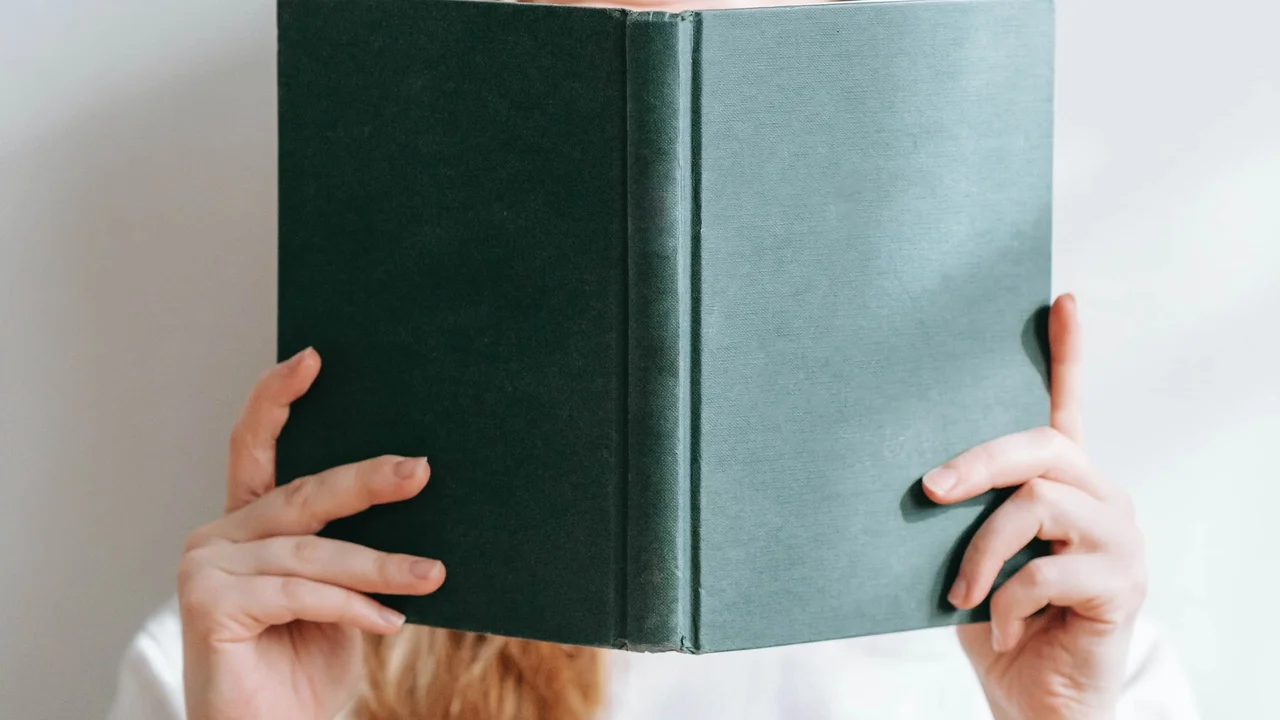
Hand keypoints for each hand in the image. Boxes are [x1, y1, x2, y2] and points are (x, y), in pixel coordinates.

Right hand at [177, 348, 444, 719]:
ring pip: (311, 552)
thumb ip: (349, 548)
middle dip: (368, 481)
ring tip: (431, 574)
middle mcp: (217, 537)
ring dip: (380, 566)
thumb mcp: (339, 595)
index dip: (278, 398)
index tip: (313, 357)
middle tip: (421, 470)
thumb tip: (414, 487)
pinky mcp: (208, 605)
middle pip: (302, 495)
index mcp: (246, 526)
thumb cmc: (306, 667)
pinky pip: (300, 592)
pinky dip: (351, 607)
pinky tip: (388, 623)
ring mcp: (205, 568)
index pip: (254, 448)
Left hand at [923, 294, 1145, 719]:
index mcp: (1061, 485)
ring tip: (957, 592)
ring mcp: (1118, 538)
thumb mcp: (964, 555)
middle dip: (975, 462)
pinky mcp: (1124, 583)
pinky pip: (1046, 572)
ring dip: (981, 550)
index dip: (1067, 354)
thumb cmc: (995, 620)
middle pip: (1041, 447)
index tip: (1061, 301)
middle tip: (926, 489)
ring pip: (1037, 504)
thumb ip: (957, 513)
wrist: (1035, 701)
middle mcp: (1099, 497)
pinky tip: (996, 626)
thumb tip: (909, 475)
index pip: (1066, 407)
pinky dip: (1003, 601)